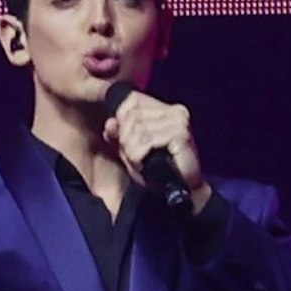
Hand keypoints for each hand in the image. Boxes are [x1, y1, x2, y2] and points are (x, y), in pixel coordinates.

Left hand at [103, 91, 207, 209]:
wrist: (181, 190)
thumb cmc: (157, 169)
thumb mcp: (131, 148)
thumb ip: (119, 133)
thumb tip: (110, 123)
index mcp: (164, 109)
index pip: (131, 100)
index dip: (120, 121)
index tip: (123, 141)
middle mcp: (174, 111)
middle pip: (131, 114)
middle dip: (125, 139)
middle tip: (135, 157)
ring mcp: (179, 121)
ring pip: (136, 128)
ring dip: (132, 151)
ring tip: (141, 162)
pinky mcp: (180, 134)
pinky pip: (145, 141)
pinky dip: (138, 156)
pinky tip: (144, 165)